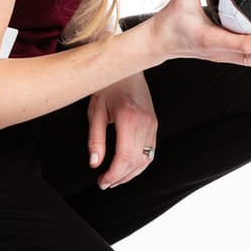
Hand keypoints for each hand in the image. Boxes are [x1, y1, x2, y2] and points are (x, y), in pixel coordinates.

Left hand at [88, 70, 157, 189]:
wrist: (126, 66)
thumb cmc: (108, 86)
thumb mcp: (95, 110)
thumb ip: (95, 139)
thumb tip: (95, 163)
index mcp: (129, 118)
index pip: (125, 156)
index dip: (114, 174)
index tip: (102, 182)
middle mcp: (145, 122)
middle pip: (136, 161)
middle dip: (121, 177)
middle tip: (105, 183)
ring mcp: (153, 123)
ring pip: (146, 159)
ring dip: (131, 173)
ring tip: (115, 178)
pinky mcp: (154, 123)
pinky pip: (150, 151)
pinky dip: (139, 163)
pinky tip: (127, 166)